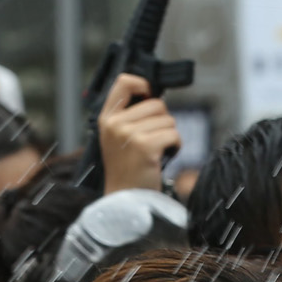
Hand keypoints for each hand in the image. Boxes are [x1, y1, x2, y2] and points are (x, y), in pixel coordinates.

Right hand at [97, 74, 179, 193]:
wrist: (124, 200)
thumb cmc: (127, 167)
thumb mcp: (118, 137)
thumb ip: (130, 114)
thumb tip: (155, 93)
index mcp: (106, 118)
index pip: (124, 82)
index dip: (143, 84)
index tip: (149, 97)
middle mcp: (115, 124)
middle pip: (156, 103)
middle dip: (162, 121)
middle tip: (152, 141)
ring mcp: (128, 135)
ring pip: (168, 119)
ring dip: (169, 135)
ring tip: (155, 152)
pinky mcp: (145, 146)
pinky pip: (173, 134)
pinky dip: (175, 146)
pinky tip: (163, 157)